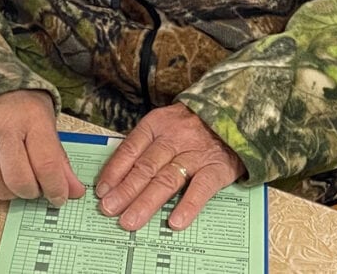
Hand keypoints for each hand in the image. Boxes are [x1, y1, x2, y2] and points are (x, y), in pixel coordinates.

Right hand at [0, 90, 85, 207]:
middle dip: (33, 191)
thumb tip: (73, 192)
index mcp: (30, 117)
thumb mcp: (47, 125)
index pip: (46, 165)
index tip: (60, 196)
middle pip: (21, 182)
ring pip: (2, 190)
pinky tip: (0, 171)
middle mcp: (1, 127)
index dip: (56, 188)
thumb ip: (60, 160)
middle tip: (36, 183)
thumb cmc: (22, 110)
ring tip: (17, 172)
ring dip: (14, 191)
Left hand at [95, 104, 244, 230]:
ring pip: (167, 179)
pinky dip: (187, 206)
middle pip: (146, 167)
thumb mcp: (165, 124)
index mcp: (157, 125)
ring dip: (147, 202)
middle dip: (125, 190)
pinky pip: (201, 189)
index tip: (101, 190)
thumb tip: (116, 174)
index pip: (130, 148)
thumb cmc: (192, 125)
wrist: (234, 115)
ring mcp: (196, 154)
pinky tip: (174, 221)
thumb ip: (144, 145)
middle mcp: (174, 138)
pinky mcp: (217, 168)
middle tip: (109, 209)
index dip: (114, 170)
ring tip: (131, 220)